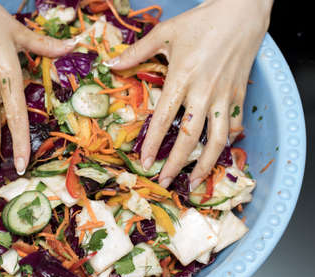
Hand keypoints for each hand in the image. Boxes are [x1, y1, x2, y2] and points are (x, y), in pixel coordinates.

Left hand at [107, 0, 271, 188]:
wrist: (243, 11)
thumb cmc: (201, 21)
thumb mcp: (165, 32)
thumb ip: (137, 52)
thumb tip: (111, 65)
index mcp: (181, 78)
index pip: (164, 119)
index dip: (154, 143)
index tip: (146, 162)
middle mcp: (203, 92)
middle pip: (190, 137)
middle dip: (177, 164)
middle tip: (165, 182)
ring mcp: (223, 96)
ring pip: (217, 139)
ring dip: (206, 164)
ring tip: (195, 182)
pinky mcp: (239, 95)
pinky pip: (233, 125)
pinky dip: (227, 142)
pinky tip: (218, 153)